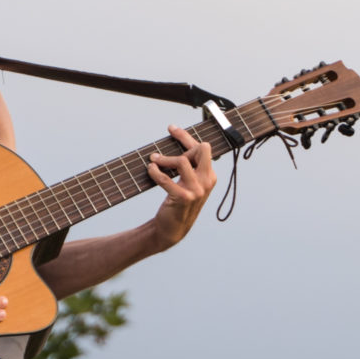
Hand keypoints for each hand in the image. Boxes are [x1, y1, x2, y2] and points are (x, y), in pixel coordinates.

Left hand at [147, 124, 216, 242]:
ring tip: (153, 160)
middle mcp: (207, 181)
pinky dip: (156, 172)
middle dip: (182, 144)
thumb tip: (177, 143)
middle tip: (163, 149)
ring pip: (182, 161)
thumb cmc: (178, 203)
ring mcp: (197, 190)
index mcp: (210, 176)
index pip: (203, 148)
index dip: (185, 136)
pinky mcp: (183, 198)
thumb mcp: (188, 183)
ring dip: (164, 159)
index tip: (171, 129)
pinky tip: (150, 169)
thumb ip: (188, 167)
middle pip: (201, 149)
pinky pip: (167, 178)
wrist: (173, 229)